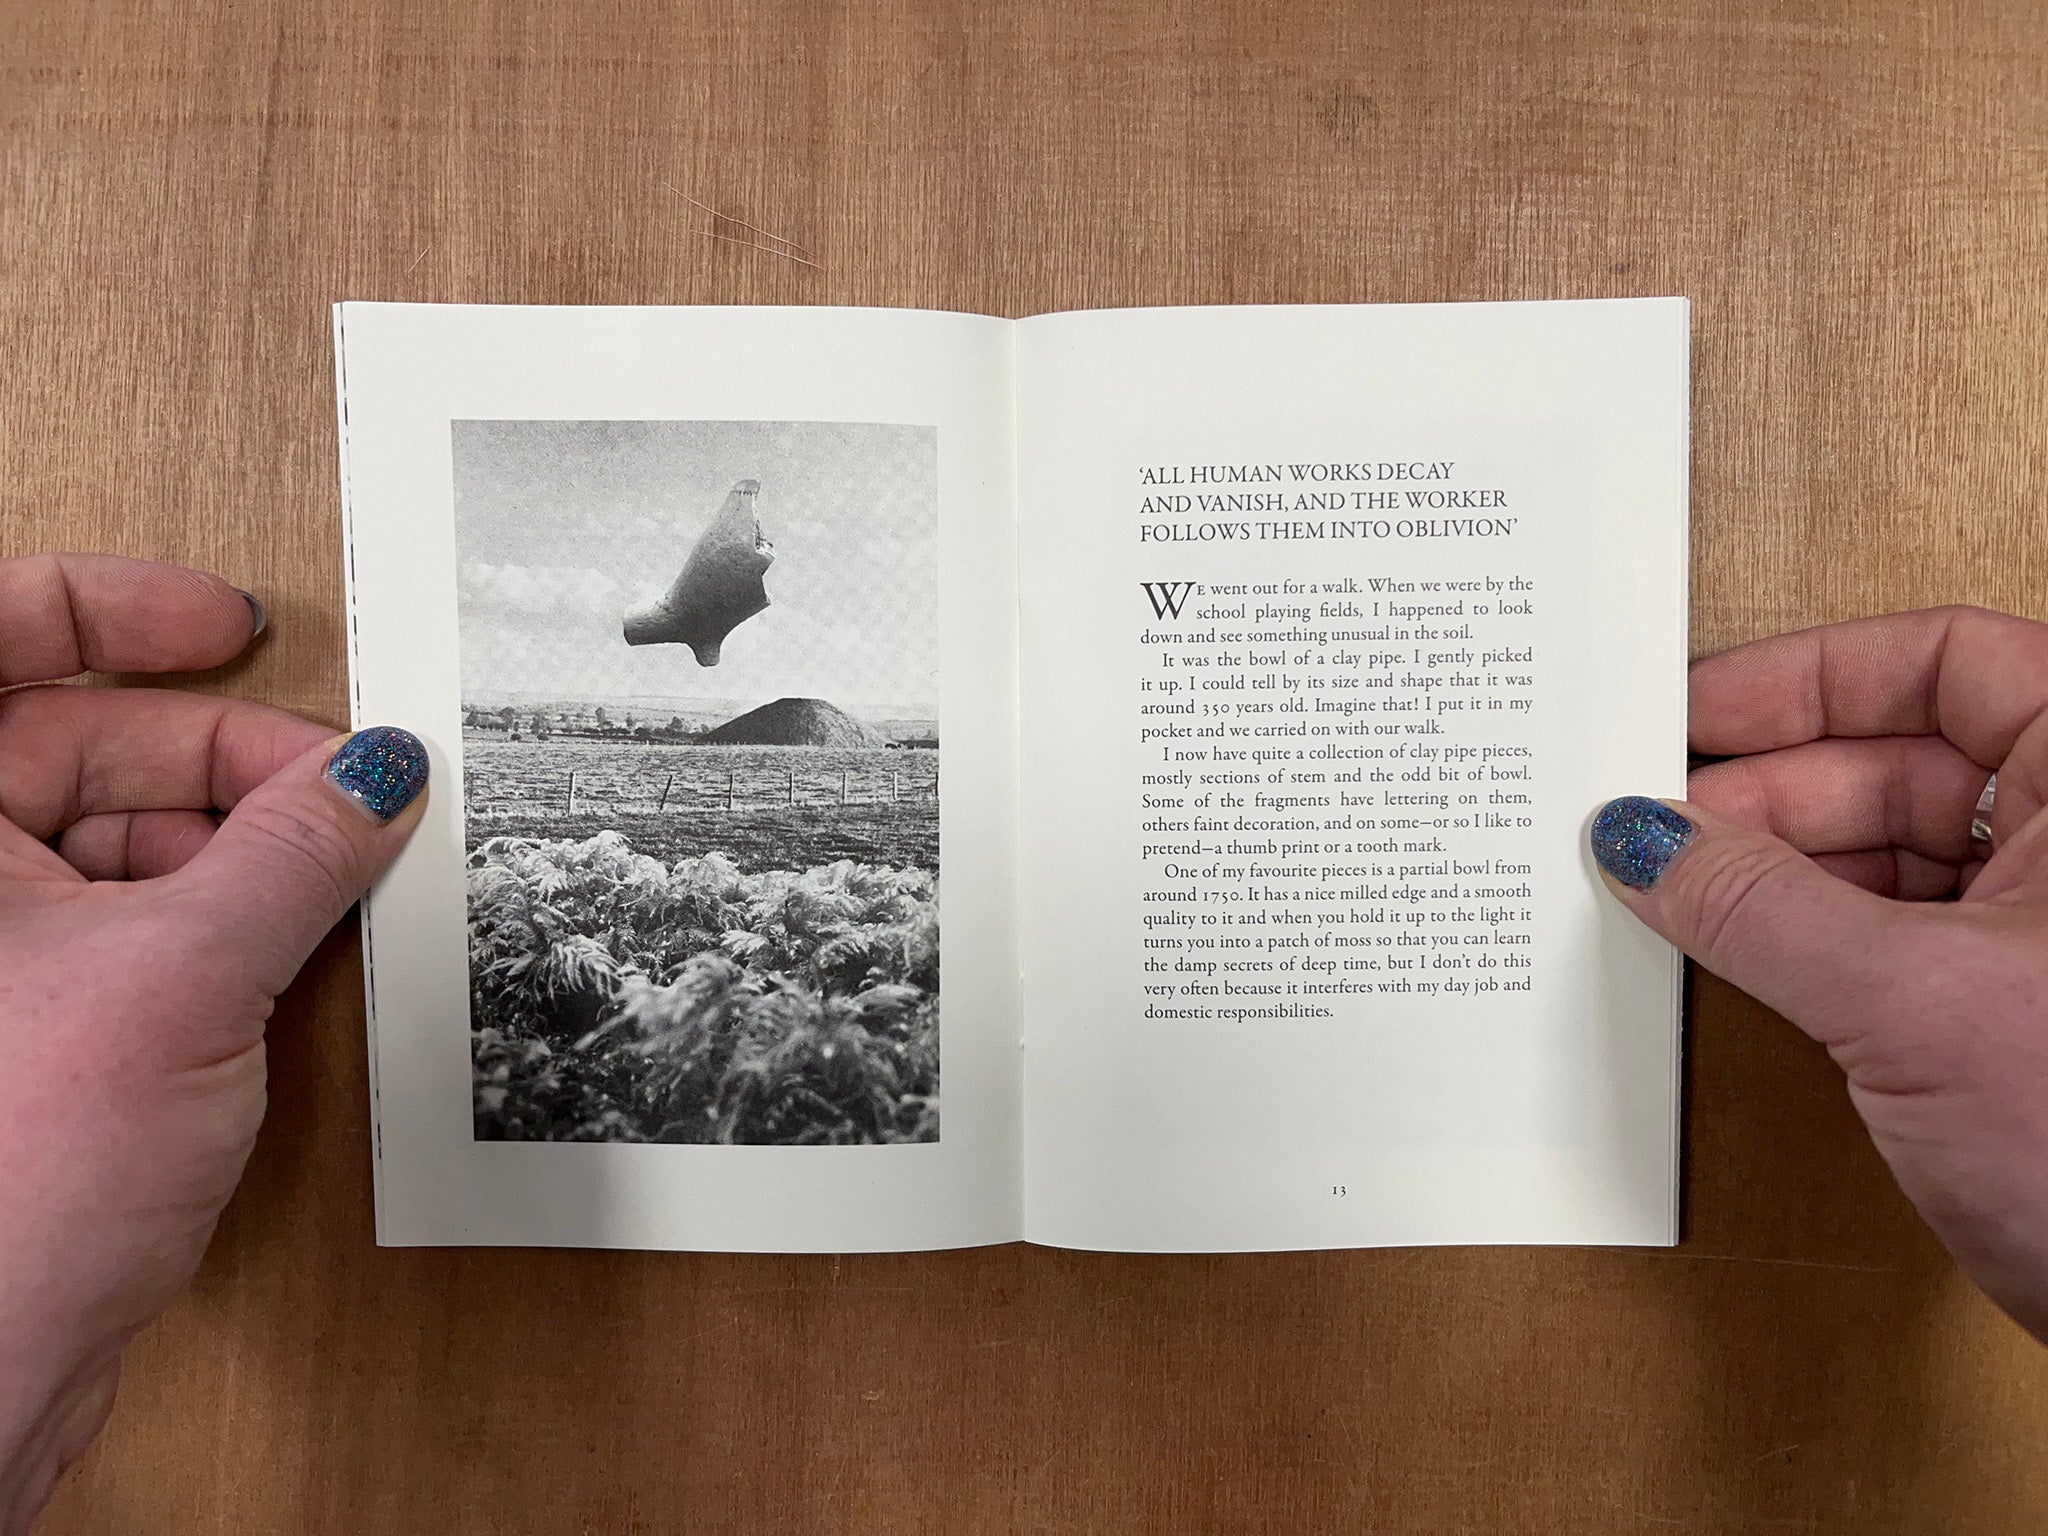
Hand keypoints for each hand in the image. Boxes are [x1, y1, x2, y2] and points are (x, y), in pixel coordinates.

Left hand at [0, 556, 427, 1531]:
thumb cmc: (9, 1183)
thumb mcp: (185, 979)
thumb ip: (293, 853)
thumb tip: (374, 774)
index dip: (107, 607)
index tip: (229, 624)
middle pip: (75, 742)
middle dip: (219, 755)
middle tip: (337, 790)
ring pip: (116, 834)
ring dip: (233, 844)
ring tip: (331, 877)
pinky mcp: (35, 1018)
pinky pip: (134, 915)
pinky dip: (217, 913)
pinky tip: (290, 942)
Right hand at [1590, 606, 2047, 1341]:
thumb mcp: (1910, 1004)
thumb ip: (1758, 908)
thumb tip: (1643, 840)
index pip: (1946, 664)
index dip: (1809, 678)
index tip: (1691, 711)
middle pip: (1899, 760)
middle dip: (1766, 789)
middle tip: (1652, 823)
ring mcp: (2043, 931)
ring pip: (1885, 852)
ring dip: (1772, 868)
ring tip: (1672, 888)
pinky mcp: (2007, 1010)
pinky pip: (1883, 933)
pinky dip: (1801, 936)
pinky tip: (1726, 948)